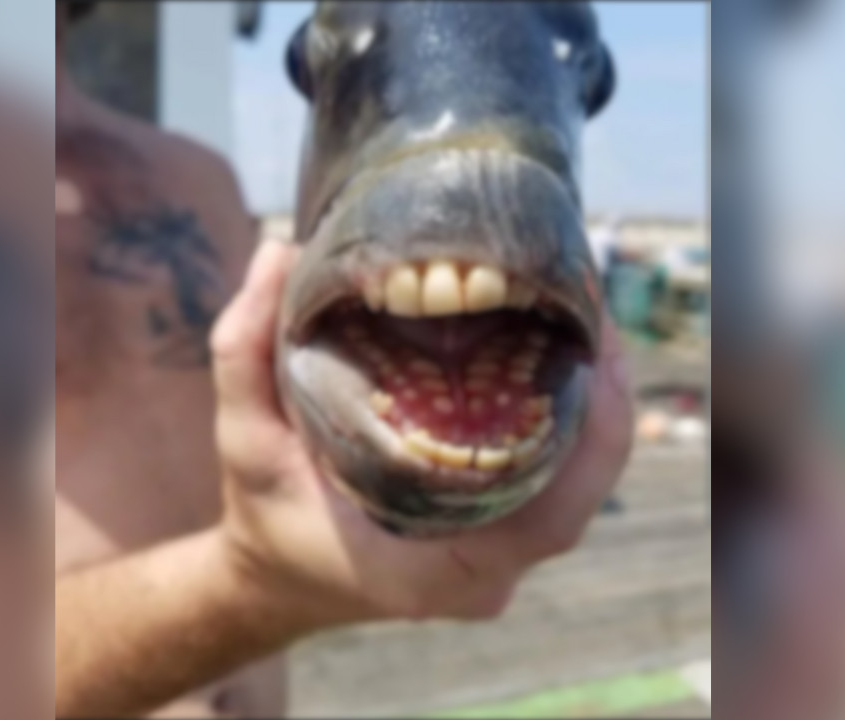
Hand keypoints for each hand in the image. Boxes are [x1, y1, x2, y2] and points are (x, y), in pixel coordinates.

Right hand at [210, 238, 633, 626]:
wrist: (277, 574)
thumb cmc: (265, 514)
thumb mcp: (242, 438)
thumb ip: (246, 349)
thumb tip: (280, 250)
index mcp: (434, 570)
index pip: (554, 519)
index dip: (597, 438)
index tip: (599, 347)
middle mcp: (484, 571)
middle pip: (580, 487)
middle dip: (602, 393)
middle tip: (590, 300)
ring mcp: (500, 552)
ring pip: (576, 478)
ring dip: (591, 396)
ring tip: (583, 309)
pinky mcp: (501, 526)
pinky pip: (556, 472)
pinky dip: (569, 410)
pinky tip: (561, 344)